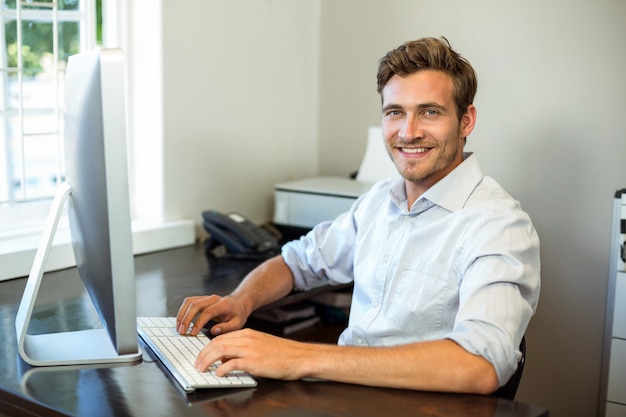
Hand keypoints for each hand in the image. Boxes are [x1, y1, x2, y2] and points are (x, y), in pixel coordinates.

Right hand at [176, 294, 249, 335]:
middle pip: (195, 305)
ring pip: (189, 301)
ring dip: (182, 314)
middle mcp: (213, 299)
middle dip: (186, 318)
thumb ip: (226, 328)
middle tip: (181, 331)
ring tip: (178, 327)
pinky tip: (180, 320)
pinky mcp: (201, 299)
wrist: (239, 303)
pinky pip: (189, 302)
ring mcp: (207, 297)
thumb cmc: (238, 314)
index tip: (193, 332)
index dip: (199, 322)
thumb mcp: (237, 323)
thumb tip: (214, 331)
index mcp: (223, 305)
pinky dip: (182, 311)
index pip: (208, 312)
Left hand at [195, 328, 312, 380]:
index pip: (221, 337)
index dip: (207, 347)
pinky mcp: (254, 361)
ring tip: (202, 369)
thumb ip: (244, 350)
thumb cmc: (283, 354)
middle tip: (197, 364)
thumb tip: (227, 359)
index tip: (201, 356)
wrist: (300, 357)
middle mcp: (247, 338)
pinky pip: (232, 363)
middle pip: (217, 343)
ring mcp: (250, 349)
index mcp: (248, 334)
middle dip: (203, 354)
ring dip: (207, 360)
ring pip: (220, 350)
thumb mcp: (261, 346)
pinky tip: (219, 374)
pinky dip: (222, 369)